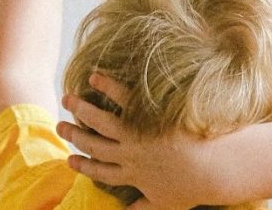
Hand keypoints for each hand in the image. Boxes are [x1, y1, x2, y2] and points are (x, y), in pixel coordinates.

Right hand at [56, 73, 232, 209]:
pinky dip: (108, 86)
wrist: (213, 168)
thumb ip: (145, 209)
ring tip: (67, 98)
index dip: (84, 167)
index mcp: (133, 175)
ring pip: (101, 121)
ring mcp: (137, 135)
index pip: (102, 172)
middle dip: (74, 136)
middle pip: (95, 145)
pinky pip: (124, 98)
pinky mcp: (147, 116)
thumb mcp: (167, 204)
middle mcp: (129, 155)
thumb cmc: (195, 187)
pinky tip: (95, 76)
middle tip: (58, 126)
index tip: (70, 160)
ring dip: (82, 109)